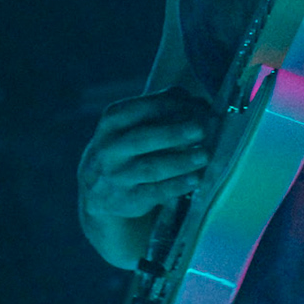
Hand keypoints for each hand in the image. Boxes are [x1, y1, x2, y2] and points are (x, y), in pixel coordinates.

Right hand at [78, 88, 215, 222]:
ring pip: (150, 168)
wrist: (99, 186)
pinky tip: (194, 179)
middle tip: (201, 130)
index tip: (202, 108)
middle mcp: (110, 147)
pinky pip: (154, 192)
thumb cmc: (128, 145)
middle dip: (174, 133)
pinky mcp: (127, 199)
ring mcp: (117, 175)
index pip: (145, 108)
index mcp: (113, 120)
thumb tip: (201, 104)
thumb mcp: (134, 122)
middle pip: (144, 138)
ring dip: (180, 161)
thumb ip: (163, 109)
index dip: (176, 106)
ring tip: (204, 156)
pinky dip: (176, 186)